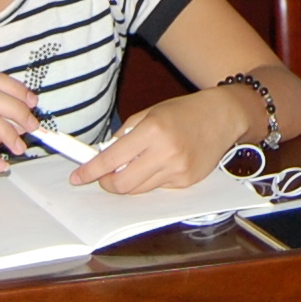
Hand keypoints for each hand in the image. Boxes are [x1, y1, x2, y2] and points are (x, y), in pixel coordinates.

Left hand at [70, 86, 256, 194]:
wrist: (223, 115)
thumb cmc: (184, 111)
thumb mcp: (149, 113)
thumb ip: (125, 135)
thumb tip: (104, 158)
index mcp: (152, 130)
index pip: (112, 159)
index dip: (90, 171)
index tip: (77, 177)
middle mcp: (165, 153)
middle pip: (123, 184)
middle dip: (107, 183)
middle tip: (105, 175)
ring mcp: (178, 170)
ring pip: (139, 189)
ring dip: (129, 181)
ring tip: (136, 164)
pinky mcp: (187, 182)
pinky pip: (158, 188)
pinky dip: (151, 180)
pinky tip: (161, 164)